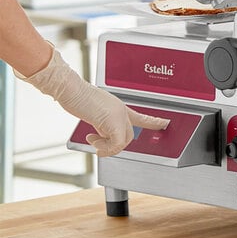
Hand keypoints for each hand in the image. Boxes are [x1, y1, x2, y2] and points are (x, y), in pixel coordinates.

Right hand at [15, 46, 169, 156]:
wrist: (71, 89)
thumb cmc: (76, 97)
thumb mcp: (93, 110)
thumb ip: (102, 120)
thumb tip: (101, 133)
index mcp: (119, 106)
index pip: (141, 116)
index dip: (153, 122)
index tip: (164, 123)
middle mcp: (122, 110)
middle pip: (130, 135)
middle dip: (114, 145)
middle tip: (97, 143)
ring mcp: (119, 115)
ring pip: (123, 141)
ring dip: (106, 147)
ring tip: (93, 141)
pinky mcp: (113, 121)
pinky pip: (116, 143)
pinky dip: (104, 147)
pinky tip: (92, 140)